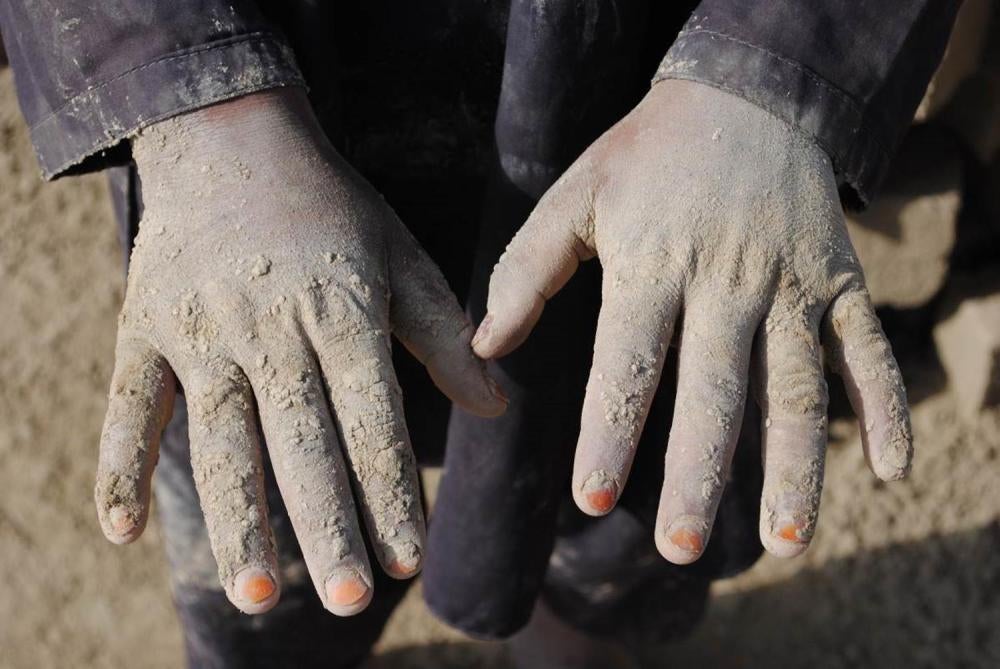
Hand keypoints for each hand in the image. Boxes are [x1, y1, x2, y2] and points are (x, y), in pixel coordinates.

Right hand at [95, 89, 505, 614]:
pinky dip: (118, 466)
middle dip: (326, 524)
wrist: (231, 136)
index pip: (372, 419)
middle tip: (347, 599)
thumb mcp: (401, 258)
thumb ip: (445, 336)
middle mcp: (271, 327)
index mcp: (341, 311)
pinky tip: (120, 534)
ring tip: (256, 592)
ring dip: (236, 517)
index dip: (391, 490)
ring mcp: (201, 329)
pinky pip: (128, 404)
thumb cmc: (332, 208)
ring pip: (217, 438)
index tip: (408, 559)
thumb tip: (498, 407)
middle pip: (300, 441)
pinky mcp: (144, 326)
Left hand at [472, 79, 910, 563]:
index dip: (610, 432)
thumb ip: (527, 269)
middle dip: (699, 475)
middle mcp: (728, 279)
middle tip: (681, 549)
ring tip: (787, 542)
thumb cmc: (647, 156)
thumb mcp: (576, 195)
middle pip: (716, 391)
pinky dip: (888, 407)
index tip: (592, 501)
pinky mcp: (840, 281)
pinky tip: (891, 471)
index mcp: (655, 262)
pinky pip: (869, 348)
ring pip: (798, 386)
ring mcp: (793, 282)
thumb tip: (483, 347)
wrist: (746, 95)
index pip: (629, 362)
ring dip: (797, 467)